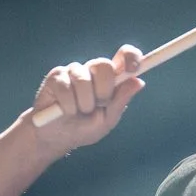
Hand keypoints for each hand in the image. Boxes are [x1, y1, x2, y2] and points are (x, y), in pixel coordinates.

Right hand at [26, 46, 144, 152]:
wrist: (56, 139)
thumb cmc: (83, 129)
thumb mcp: (106, 120)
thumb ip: (120, 101)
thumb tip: (139, 82)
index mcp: (109, 79)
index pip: (123, 56)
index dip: (131, 56)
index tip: (134, 67)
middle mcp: (92, 70)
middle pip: (104, 65)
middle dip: (103, 91)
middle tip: (97, 106)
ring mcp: (73, 71)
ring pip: (84, 80)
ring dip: (83, 104)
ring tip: (78, 112)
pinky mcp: (56, 77)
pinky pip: (66, 88)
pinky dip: (67, 106)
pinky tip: (64, 111)